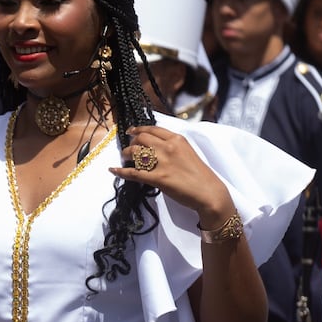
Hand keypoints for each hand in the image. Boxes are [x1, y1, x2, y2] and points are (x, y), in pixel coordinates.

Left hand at [111, 124, 235, 225]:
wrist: (208, 192)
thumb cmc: (201, 175)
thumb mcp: (188, 152)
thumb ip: (173, 147)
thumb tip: (157, 147)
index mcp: (177, 139)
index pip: (152, 129)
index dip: (138, 129)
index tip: (130, 131)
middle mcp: (168, 147)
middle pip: (141, 138)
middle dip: (131, 142)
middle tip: (128, 149)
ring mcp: (162, 162)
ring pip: (135, 152)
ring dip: (126, 154)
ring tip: (124, 158)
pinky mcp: (158, 178)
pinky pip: (134, 173)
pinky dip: (121, 171)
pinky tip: (113, 170)